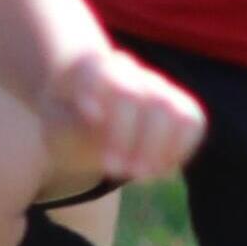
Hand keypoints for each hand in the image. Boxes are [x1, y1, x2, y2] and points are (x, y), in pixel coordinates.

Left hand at [38, 47, 203, 185]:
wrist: (86, 116)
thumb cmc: (65, 123)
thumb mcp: (53, 127)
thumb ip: (66, 126)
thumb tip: (93, 120)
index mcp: (89, 68)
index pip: (96, 70)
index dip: (97, 90)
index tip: (91, 117)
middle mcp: (126, 70)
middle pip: (137, 96)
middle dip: (127, 138)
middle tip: (115, 171)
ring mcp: (155, 85)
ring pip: (174, 108)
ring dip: (157, 150)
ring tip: (139, 177)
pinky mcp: (178, 105)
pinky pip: (193, 123)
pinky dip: (178, 152)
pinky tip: (157, 171)